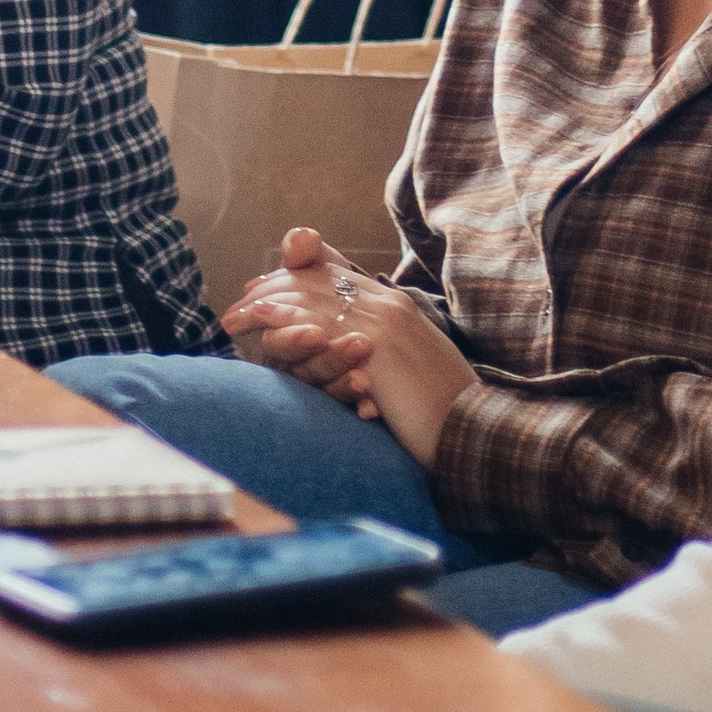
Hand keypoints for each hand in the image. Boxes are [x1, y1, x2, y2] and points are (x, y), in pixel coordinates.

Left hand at [221, 228, 477, 467]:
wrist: (473, 436)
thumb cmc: (442, 413)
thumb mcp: (407, 373)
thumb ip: (376, 352)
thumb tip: (351, 361)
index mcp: (398, 307)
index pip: (337, 275)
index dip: (296, 278)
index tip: (263, 291)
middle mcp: (390, 305)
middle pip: (320, 280)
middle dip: (274, 288)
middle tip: (240, 304)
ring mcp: (384, 323)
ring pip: (316, 297)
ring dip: (271, 303)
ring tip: (238, 315)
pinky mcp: (379, 348)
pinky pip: (325, 327)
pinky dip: (290, 323)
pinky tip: (265, 331)